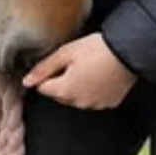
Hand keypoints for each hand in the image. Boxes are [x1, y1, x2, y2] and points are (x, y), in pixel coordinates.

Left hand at [22, 32, 136, 108]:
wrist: (129, 51)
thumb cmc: (96, 49)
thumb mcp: (66, 53)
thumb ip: (43, 68)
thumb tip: (26, 81)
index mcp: (65, 91)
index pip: (43, 88)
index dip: (47, 74)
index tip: (58, 62)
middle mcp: (78, 103)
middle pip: (59, 94)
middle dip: (62, 80)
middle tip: (75, 62)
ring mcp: (95, 105)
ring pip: (77, 98)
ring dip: (78, 86)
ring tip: (89, 67)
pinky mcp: (109, 103)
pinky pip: (94, 99)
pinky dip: (94, 90)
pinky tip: (100, 75)